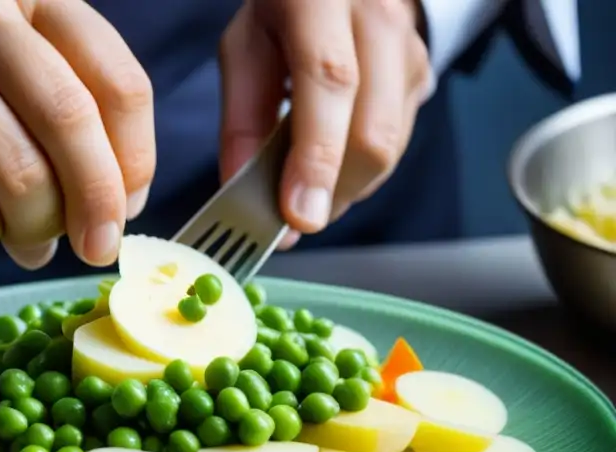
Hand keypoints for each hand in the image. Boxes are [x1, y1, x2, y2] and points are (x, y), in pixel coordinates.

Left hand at [219, 0, 430, 247]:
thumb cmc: (285, 13)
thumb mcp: (245, 50)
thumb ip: (241, 121)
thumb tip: (241, 191)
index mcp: (321, 1)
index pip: (329, 83)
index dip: (316, 157)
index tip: (299, 215)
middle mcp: (378, 18)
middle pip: (372, 131)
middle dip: (332, 191)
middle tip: (293, 216)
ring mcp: (410, 48)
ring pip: (390, 148)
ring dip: (345, 187)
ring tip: (308, 185)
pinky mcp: (423, 76)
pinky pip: (397, 145)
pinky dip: (361, 171)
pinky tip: (333, 159)